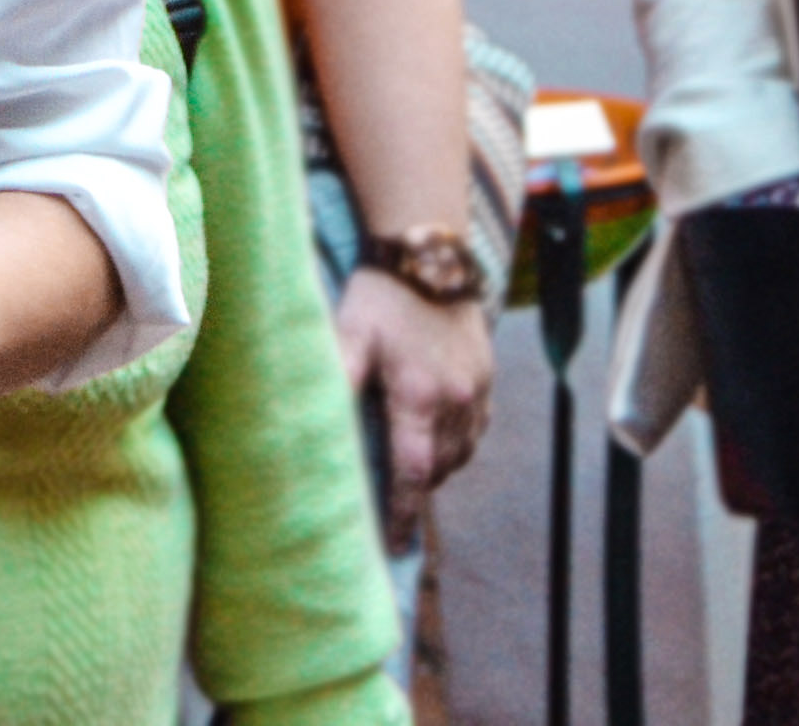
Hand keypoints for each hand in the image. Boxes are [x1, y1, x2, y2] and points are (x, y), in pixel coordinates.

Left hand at [336, 266, 495, 546]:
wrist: (430, 254)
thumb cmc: (381, 295)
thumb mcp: (349, 332)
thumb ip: (336, 376)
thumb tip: (311, 422)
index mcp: (420, 395)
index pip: (412, 472)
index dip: (403, 512)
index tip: (394, 544)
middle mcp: (456, 400)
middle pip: (438, 468)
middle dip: (415, 490)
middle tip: (389, 506)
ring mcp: (477, 391)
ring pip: (460, 454)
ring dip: (435, 468)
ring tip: (406, 475)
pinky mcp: (487, 380)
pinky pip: (475, 431)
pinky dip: (455, 445)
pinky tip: (432, 440)